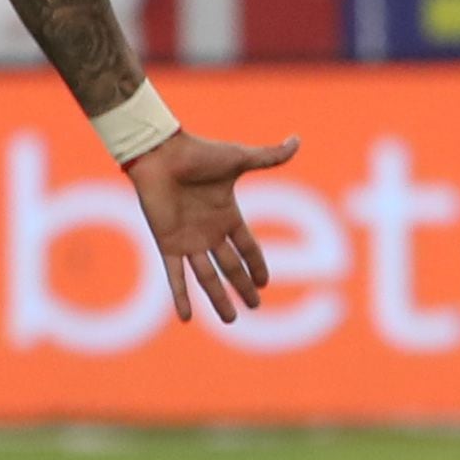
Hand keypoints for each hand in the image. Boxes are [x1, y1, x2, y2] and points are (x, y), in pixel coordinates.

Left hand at [124, 129, 300, 322]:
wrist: (162, 155)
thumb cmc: (198, 153)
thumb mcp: (239, 158)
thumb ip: (268, 156)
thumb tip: (297, 140)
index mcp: (226, 214)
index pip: (247, 245)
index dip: (256, 263)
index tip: (265, 282)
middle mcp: (208, 231)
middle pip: (230, 266)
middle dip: (242, 286)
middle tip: (255, 306)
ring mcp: (188, 240)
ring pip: (207, 277)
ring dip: (218, 299)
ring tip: (231, 319)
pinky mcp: (168, 244)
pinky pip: (175, 275)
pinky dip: (180, 296)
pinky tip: (185, 317)